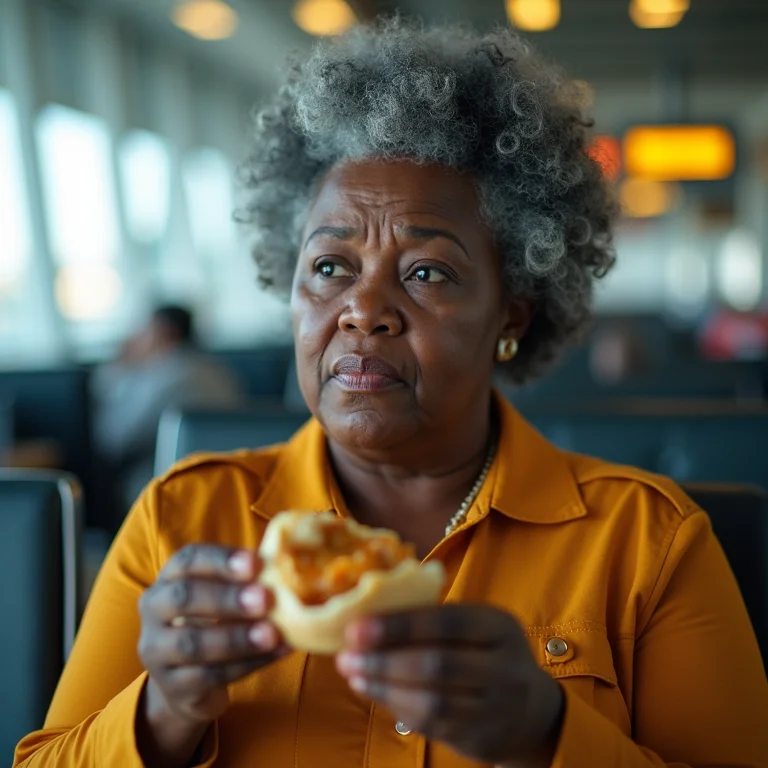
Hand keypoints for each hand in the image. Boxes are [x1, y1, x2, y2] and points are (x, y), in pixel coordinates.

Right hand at [138, 544, 288, 725]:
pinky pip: (210, 676)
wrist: (189, 683)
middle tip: (265, 598)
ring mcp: (157, 651)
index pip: (189, 560)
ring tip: (274, 633)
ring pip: (194, 644)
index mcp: (169, 578)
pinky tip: (277, 653)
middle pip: (184, 598)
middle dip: (227, 598)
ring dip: (237, 638)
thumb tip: (288, 569)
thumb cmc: (215, 623)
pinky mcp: (172, 686)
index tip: (256, 563)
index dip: (222, 560)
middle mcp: (154, 610)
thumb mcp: (224, 597)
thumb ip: (247, 582)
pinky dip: (248, 664)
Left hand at [335, 604, 563, 766]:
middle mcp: (504, 667)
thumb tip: (368, 613)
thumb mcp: (475, 626)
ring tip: (353, 673)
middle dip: (384, 659)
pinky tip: (373, 691)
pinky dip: (397, 707)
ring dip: (384, 687)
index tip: (356, 626)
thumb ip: (433, 619)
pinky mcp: (481, 738)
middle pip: (437, 664)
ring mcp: (496, 707)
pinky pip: (433, 725)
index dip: (399, 624)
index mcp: (499, 626)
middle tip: (346, 654)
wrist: (531, 710)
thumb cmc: (486, 653)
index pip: (446, 622)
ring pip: (432, 701)